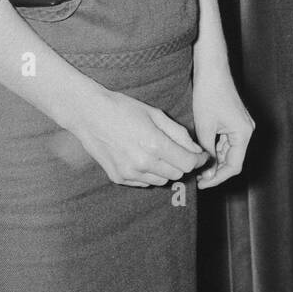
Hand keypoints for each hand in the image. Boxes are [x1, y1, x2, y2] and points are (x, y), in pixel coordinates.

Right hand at [68, 88, 209, 187]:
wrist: (90, 114)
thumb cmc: (124, 109)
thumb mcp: (156, 114)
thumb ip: (179, 134)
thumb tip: (195, 149)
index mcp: (155, 145)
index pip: (188, 163)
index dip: (199, 160)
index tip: (203, 155)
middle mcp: (142, 164)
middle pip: (177, 174)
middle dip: (184, 163)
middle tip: (182, 151)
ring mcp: (129, 173)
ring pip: (161, 180)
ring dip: (167, 169)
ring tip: (159, 151)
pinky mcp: (118, 178)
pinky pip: (144, 182)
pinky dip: (150, 173)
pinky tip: (143, 157)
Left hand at [192, 61, 254, 188]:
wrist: (212, 70)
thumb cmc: (209, 94)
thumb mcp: (205, 127)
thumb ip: (207, 151)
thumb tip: (206, 170)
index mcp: (243, 133)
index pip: (234, 166)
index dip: (218, 178)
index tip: (202, 183)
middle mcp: (246, 130)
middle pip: (233, 160)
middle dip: (216, 170)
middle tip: (197, 178)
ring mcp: (241, 125)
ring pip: (229, 151)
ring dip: (215, 160)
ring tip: (197, 167)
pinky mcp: (234, 121)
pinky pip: (226, 141)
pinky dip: (215, 149)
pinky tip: (202, 153)